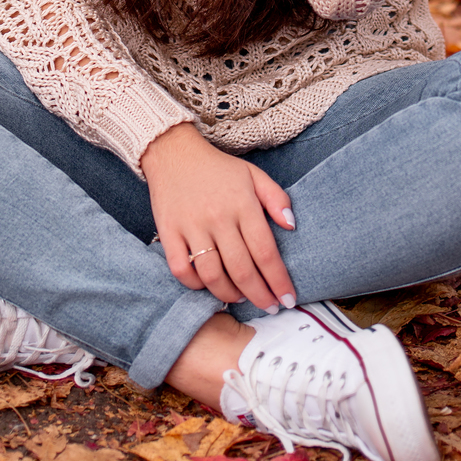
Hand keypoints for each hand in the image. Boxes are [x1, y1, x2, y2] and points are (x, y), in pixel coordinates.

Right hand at [140, 122, 296, 311]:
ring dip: (229, 294)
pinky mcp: (169, 232)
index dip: (278, 280)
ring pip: (212, 275)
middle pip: (242, 269)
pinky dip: (195, 285)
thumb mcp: (254, 174)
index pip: (265, 251)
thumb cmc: (218, 168)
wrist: (174, 153)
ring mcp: (191, 226)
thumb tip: (291, 226)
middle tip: (269, 306)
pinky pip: (181, 269)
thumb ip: (276, 198)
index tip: (288, 298)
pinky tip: (208, 286)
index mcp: (242, 204)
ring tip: (241, 298)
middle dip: (259, 295)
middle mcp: (218, 217)